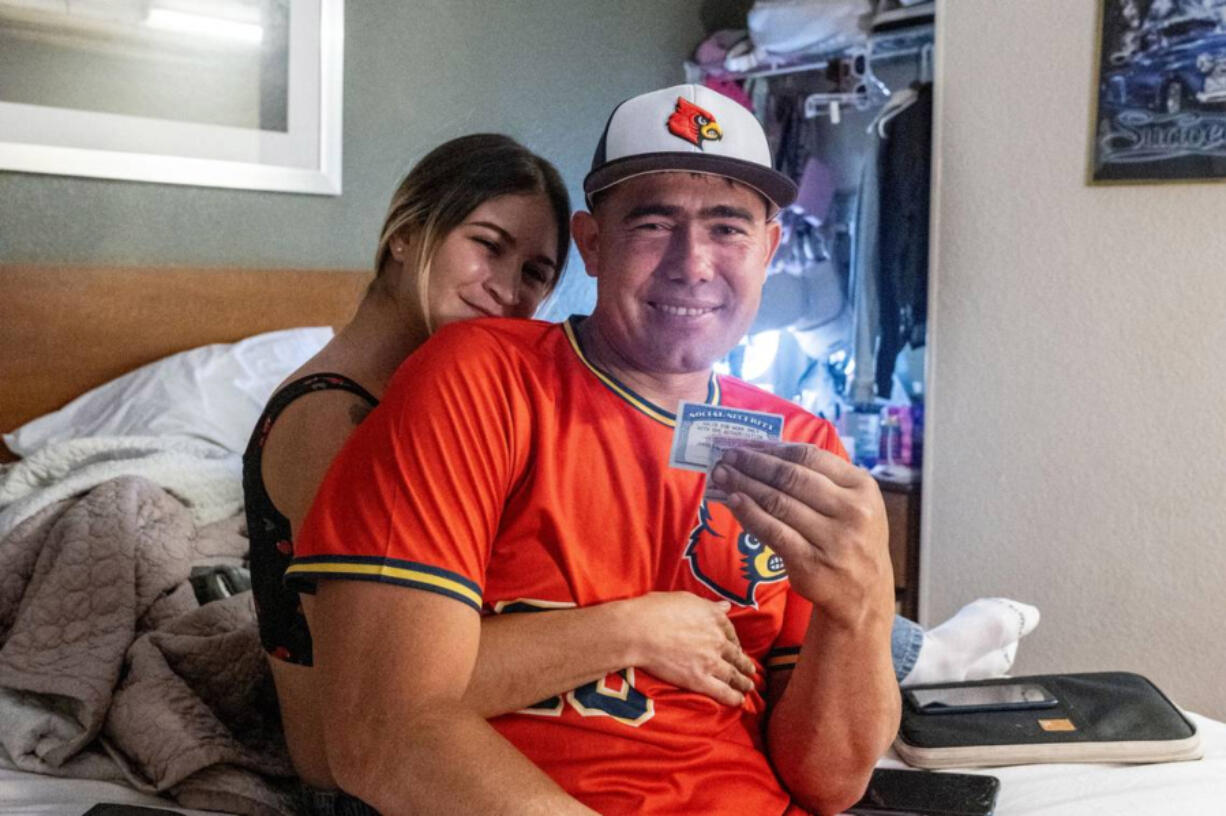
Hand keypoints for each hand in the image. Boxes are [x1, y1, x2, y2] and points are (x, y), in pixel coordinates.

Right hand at [621, 591, 756, 705]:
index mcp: (714, 618)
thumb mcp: (685, 599)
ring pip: (733, 675)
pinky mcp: (699, 680)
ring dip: (743, 682)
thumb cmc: (655, 610)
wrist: (639, 631)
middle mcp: (717, 640)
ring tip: (748, 687)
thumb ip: (708, 606)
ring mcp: (710, 661)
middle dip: (744, 664)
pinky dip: (733, 698)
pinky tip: (739, 701)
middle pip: (736, 654)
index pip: (730, 631)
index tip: (736, 647)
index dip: (735, 641)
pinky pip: (722, 692)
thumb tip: (725, 606)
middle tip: (750, 670)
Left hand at [709, 443, 892, 628]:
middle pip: (790, 477)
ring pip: (778, 502)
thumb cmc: (851, 539)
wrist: (864, 594)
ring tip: (722, 475)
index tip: (746, 445)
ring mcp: (833, 538)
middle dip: (752, 463)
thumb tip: (764, 452)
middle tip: (727, 456)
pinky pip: (773, 532)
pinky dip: (749, 513)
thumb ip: (820, 478)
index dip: (771, 448)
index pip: (809, 456)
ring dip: (744, 484)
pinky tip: (733, 501)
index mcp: (862, 486)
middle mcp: (852, 511)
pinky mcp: (811, 563)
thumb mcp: (853, 503)